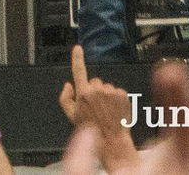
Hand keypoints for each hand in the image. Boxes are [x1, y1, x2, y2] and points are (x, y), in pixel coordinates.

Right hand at [56, 45, 137, 170]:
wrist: (112, 140)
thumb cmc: (92, 130)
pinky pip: (117, 91)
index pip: (79, 70)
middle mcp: (97, 89)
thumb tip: (68, 86)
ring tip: (106, 111)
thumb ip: (65, 98)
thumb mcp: (71, 117)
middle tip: (95, 106)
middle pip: (94, 81)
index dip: (77, 58)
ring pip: (106, 87)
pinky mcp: (123, 94)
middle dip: (94, 91)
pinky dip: (116, 99)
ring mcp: (111, 91)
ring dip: (105, 96)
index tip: (77, 48)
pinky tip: (114, 110)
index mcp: (83, 93)